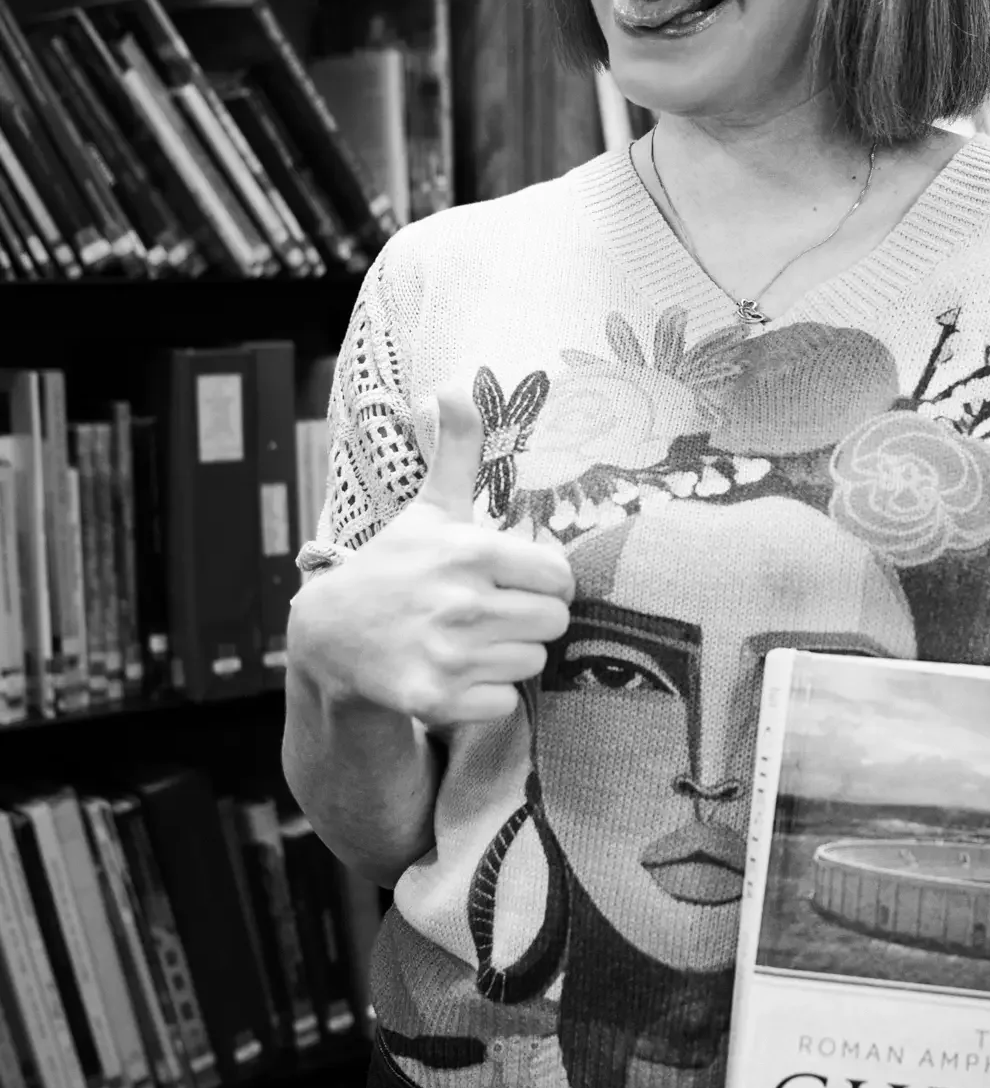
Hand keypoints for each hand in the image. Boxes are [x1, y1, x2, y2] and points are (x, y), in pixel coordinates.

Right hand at [288, 381, 573, 727]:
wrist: (331, 638)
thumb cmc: (395, 567)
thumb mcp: (429, 508)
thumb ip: (457, 450)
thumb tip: (452, 385)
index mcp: (473, 552)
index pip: (561, 576)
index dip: (541, 580)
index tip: (511, 581)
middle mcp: (464, 604)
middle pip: (554, 623)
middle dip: (528, 619)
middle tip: (489, 614)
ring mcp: (450, 656)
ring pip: (532, 663)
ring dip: (507, 656)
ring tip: (468, 642)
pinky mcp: (437, 701)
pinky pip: (504, 702)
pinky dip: (486, 696)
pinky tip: (455, 674)